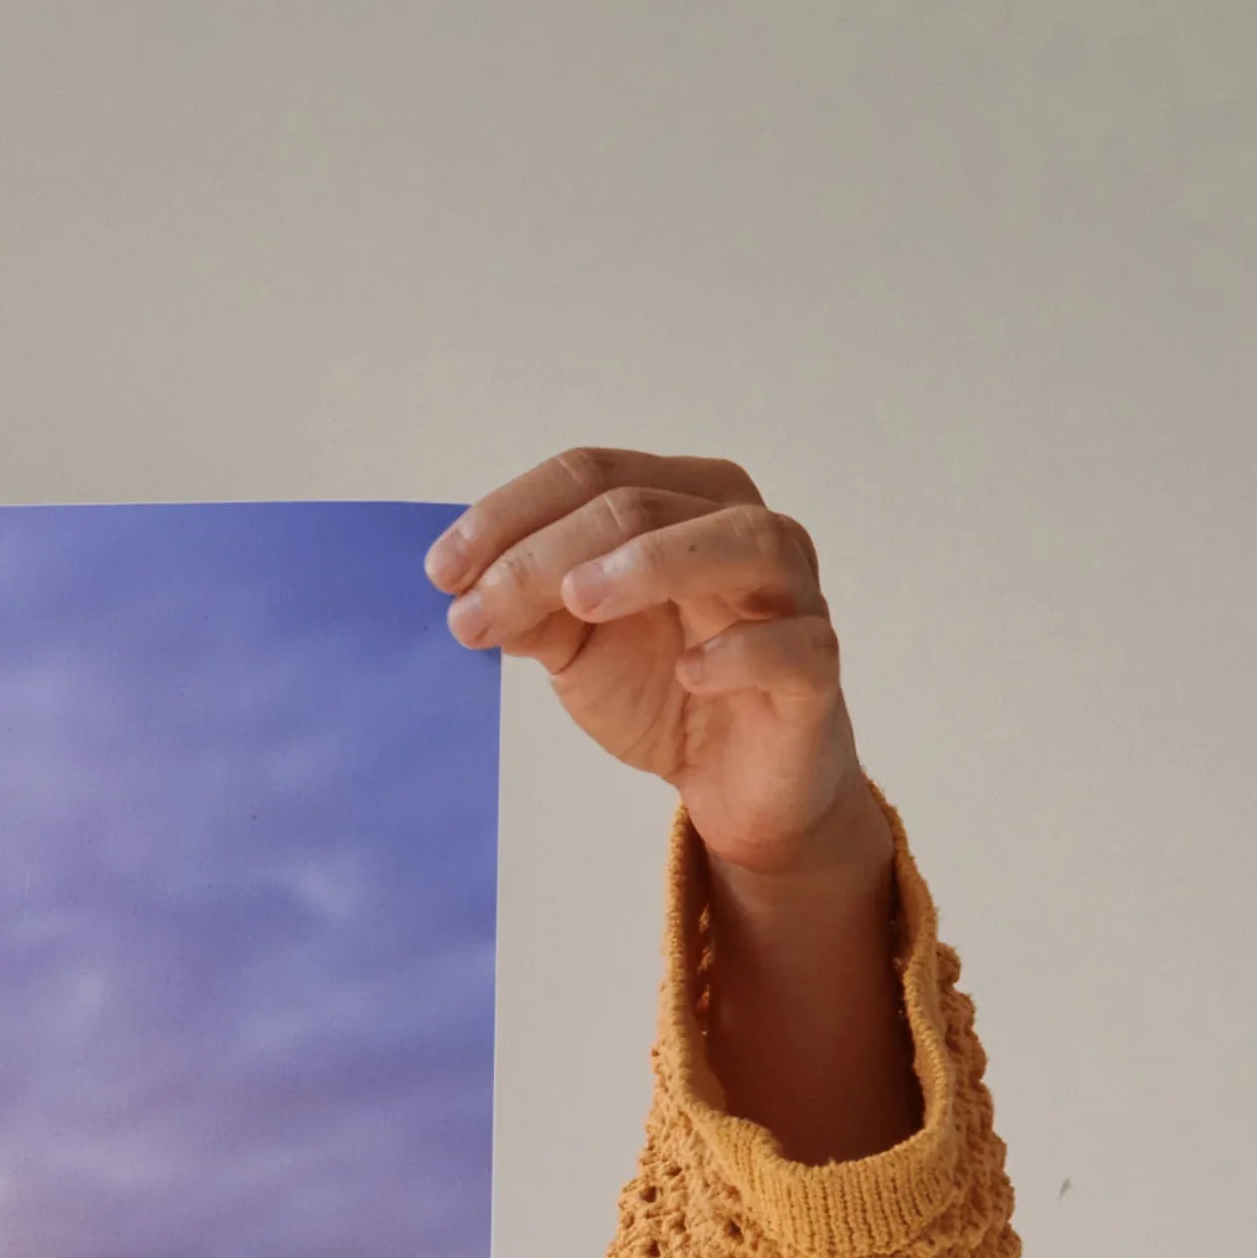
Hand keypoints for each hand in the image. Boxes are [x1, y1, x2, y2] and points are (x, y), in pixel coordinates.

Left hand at [431, 449, 915, 1157]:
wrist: (734, 782)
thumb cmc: (664, 689)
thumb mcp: (577, 647)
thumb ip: (531, 610)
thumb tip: (468, 590)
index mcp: (681, 503)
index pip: (593, 475)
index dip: (511, 514)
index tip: (441, 572)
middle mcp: (742, 529)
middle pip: (645, 504)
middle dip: (549, 553)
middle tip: (479, 607)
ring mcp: (790, 594)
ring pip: (739, 542)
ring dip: (653, 563)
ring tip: (579, 600)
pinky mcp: (815, 670)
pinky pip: (795, 644)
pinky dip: (742, 650)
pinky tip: (690, 670)